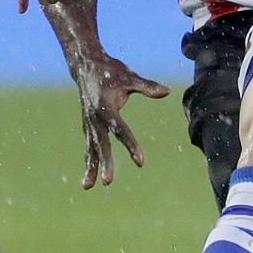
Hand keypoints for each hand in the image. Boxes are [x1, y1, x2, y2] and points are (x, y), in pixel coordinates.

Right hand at [72, 55, 168, 187]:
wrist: (85, 65)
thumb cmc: (110, 71)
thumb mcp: (128, 76)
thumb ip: (146, 86)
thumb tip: (167, 92)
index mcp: (106, 106)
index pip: (120, 129)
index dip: (131, 145)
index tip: (140, 162)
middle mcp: (95, 118)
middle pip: (102, 144)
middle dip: (105, 163)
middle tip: (108, 182)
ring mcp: (89, 123)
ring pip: (91, 149)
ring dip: (91, 168)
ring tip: (89, 187)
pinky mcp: (87, 126)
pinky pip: (88, 147)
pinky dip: (89, 161)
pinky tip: (88, 179)